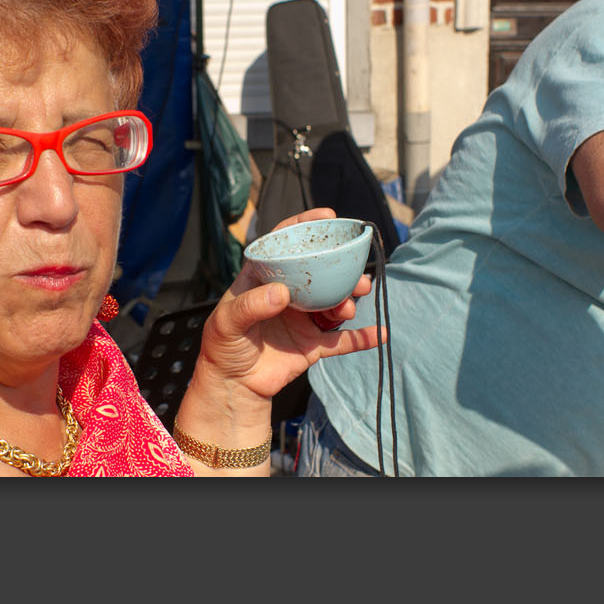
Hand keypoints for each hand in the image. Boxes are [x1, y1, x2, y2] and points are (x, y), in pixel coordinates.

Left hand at [195, 207, 386, 400]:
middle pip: (321, 272)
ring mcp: (304, 319)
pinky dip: (362, 337)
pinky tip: (380, 334)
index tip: (328, 216)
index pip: (286, 243)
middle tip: (355, 273)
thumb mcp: (227, 322)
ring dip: (350, 299)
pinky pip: (343, 340)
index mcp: (266, 279)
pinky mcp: (313, 345)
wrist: (233, 386)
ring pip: (335, 302)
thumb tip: (282, 293)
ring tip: (350, 305)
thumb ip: (251, 306)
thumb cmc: (223, 347)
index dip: (305, 225)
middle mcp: (290, 294)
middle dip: (342, 267)